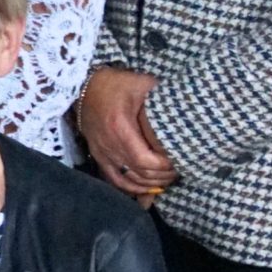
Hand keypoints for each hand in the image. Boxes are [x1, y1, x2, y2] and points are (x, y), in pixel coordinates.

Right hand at [80, 69, 175, 199]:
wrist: (83, 86)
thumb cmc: (114, 84)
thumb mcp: (140, 83)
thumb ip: (163, 94)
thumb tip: (188, 102)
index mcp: (120, 128)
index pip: (146, 161)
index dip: (165, 167)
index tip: (179, 161)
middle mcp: (109, 144)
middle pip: (139, 173)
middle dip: (162, 177)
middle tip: (179, 171)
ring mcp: (102, 152)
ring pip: (127, 180)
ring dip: (149, 184)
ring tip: (166, 180)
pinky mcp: (98, 155)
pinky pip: (113, 179)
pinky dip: (130, 188)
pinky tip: (144, 188)